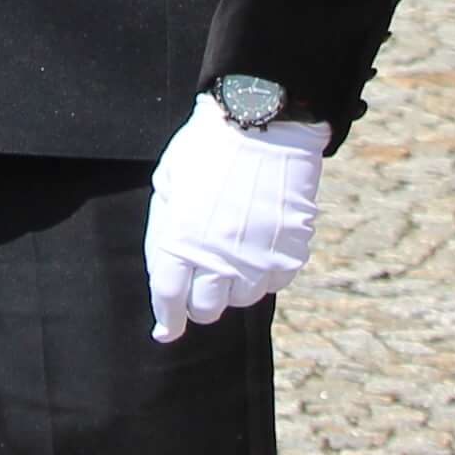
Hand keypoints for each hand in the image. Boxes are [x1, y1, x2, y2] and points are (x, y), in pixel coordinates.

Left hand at [143, 97, 325, 341]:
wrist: (263, 124)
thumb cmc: (207, 150)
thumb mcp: (168, 186)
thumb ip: (164, 236)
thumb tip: (165, 278)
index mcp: (180, 240)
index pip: (170, 298)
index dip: (167, 319)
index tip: (166, 330)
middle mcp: (219, 257)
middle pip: (207, 308)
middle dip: (199, 300)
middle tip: (201, 280)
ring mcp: (258, 258)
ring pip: (242, 298)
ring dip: (233, 283)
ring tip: (232, 248)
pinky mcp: (290, 253)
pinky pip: (274, 281)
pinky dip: (264, 271)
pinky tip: (258, 243)